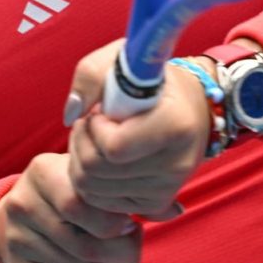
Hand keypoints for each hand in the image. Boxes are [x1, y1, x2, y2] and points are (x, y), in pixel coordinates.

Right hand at [0, 152, 142, 262]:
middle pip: (86, 246)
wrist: (27, 208)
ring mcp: (18, 240)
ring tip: (123, 257)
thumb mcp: (92, 178)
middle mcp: (23, 205)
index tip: (130, 224)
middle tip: (134, 244)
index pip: (80, 206)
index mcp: (42, 172)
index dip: (115, 223)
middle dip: (123, 254)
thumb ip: (129, 190)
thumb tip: (175, 211)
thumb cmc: (74, 187)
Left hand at [64, 40, 209, 219]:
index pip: (113, 148)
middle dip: (81, 143)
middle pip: (95, 171)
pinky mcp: (156, 204)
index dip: (94, 129)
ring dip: (82, 161)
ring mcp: (167, 188)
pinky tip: (105, 159)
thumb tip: (70, 113)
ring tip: (97, 139)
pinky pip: (102, 203)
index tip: (101, 112)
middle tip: (91, 124)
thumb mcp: (123, 58)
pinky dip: (92, 181)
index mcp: (175, 124)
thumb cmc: (152, 80)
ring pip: (92, 190)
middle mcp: (176, 163)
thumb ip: (90, 74)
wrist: (192, 107)